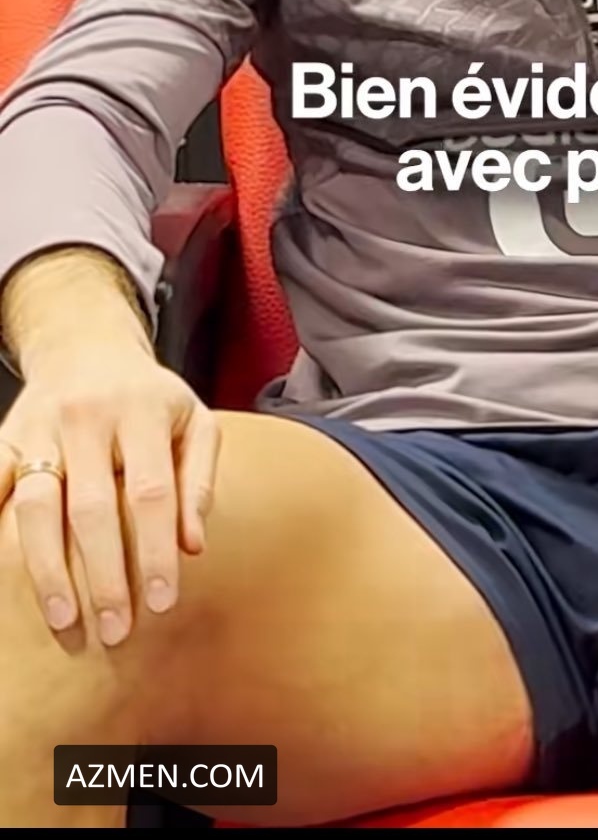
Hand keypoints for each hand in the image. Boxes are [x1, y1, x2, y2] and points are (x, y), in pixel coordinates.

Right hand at [0, 344, 219, 644]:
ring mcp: (41, 428)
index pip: (152, 493)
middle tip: (115, 630)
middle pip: (92, 509)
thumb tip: (194, 546)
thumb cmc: (150, 397)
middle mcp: (88, 418)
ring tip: (63, 620)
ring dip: (47, 570)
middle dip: (103, 576)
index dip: (157, 551)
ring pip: (37, 506)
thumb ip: (200, 478)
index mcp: (142, 411)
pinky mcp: (7, 438)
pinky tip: (1, 569)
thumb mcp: (193, 420)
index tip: (163, 603)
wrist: (87, 343)